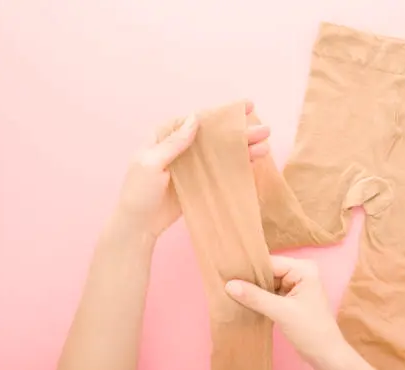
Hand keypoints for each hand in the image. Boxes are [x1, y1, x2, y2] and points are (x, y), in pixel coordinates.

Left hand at [114, 102, 269, 237]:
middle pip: (214, 136)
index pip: (197, 119)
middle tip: (265, 130)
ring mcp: (191, 167)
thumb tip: (195, 119)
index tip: (246, 107)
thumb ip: (174, 143)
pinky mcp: (198, 184)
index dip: (222, 113)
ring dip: (243, 149)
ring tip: (266, 146)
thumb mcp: (152, 163)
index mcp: (165, 138)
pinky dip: (236, 167)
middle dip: (240, 132)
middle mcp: (180, 149)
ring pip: (220, 153)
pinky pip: (220, 171)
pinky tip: (253, 163)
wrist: (138, 226)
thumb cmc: (139, 193)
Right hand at [225, 256, 344, 362]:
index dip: (250, 269)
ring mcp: (296, 285)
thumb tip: (229, 285)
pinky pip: (271, 293)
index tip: (227, 273)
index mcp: (304, 269)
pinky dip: (259, 298)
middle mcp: (301, 272)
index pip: (271, 263)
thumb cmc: (310, 331)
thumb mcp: (281, 312)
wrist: (326, 355)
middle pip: (269, 272)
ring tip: (229, 292)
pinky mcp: (291, 298)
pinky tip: (243, 301)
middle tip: (225, 283)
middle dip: (251, 280)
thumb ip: (255, 297)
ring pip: (268, 283)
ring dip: (253, 290)